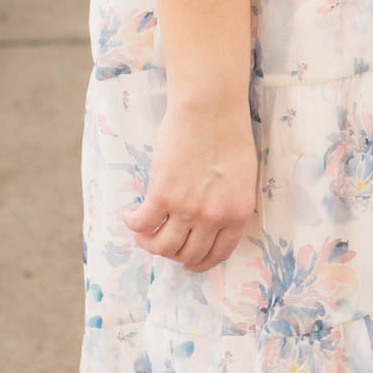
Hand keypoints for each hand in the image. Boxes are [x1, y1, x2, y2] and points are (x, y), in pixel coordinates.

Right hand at [121, 96, 257, 272]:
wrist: (210, 108)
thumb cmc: (228, 133)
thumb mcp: (242, 176)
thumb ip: (229, 203)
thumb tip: (211, 220)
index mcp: (236, 214)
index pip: (218, 254)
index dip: (200, 263)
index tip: (189, 263)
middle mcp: (213, 217)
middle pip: (188, 254)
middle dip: (174, 254)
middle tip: (162, 242)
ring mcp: (187, 209)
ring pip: (162, 246)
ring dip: (148, 243)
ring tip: (142, 231)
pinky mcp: (162, 195)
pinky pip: (142, 225)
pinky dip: (133, 225)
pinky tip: (130, 215)